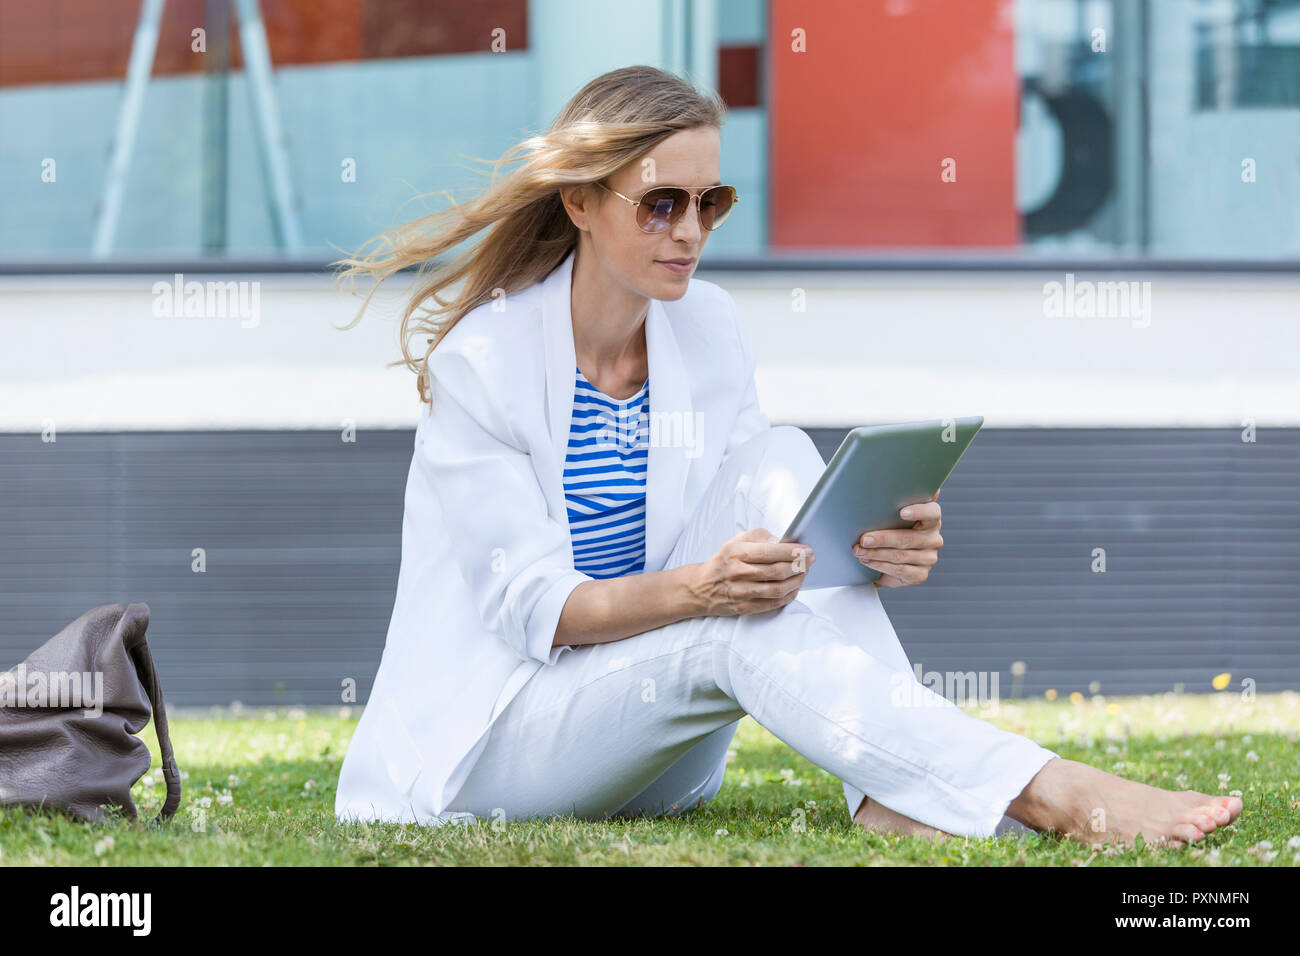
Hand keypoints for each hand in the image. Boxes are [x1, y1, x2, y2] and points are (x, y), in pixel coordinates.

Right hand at [688, 528, 814, 616]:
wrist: (701, 587)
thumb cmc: (724, 561)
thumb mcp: (736, 541)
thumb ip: (760, 537)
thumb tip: (783, 541)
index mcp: (736, 553)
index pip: (770, 552)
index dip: (792, 552)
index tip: (807, 550)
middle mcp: (738, 572)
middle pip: (777, 571)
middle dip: (799, 565)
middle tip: (810, 560)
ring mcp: (741, 592)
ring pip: (777, 589)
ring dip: (797, 581)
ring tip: (804, 573)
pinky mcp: (744, 607)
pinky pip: (772, 604)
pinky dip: (788, 596)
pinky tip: (795, 588)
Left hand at [852, 489, 942, 587]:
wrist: (888, 559)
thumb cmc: (891, 530)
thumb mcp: (892, 515)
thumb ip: (899, 499)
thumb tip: (899, 477)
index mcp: (932, 519)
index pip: (933, 512)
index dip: (919, 511)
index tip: (902, 511)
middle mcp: (934, 538)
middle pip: (909, 538)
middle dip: (883, 538)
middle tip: (864, 538)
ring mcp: (929, 558)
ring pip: (901, 556)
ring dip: (876, 553)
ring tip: (858, 550)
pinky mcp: (920, 574)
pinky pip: (899, 570)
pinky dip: (880, 565)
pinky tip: (867, 561)